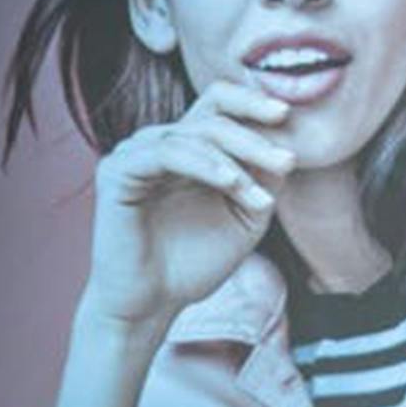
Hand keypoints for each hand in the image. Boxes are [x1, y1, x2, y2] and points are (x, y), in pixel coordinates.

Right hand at [82, 81, 296, 326]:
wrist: (153, 303)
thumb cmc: (194, 263)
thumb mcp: (244, 220)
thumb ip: (262, 183)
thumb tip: (286, 149)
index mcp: (188, 150)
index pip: (217, 105)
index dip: (250, 103)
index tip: (286, 113)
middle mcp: (159, 144)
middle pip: (211, 116)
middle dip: (254, 138)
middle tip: (288, 161)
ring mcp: (136, 155)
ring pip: (193, 135)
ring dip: (236, 158)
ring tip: (262, 194)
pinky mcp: (117, 172)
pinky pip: (165, 153)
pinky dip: (203, 164)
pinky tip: (230, 182)